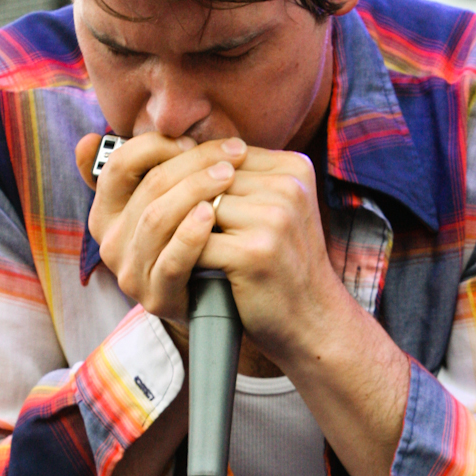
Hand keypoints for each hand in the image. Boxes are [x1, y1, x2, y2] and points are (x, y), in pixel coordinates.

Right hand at [75, 131, 246, 325]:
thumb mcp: (159, 202)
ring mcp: (130, 271)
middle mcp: (110, 242)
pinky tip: (211, 214)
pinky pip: (171, 261)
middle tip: (232, 152)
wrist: (206, 300)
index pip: (117, 165)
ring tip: (229, 175)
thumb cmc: (185, 239)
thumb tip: (88, 141)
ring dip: (197, 190)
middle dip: (193, 162)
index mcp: (105, 212)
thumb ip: (136, 170)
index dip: (155, 145)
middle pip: (148, 187)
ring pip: (157, 219)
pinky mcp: (155, 296)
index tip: (192, 140)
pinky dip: (191, 235)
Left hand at [193, 145, 346, 365]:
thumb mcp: (275, 211)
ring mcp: (275, 218)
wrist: (313, 320)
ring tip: (176, 247)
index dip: (195, 177)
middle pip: (208, 178)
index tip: (179, 200)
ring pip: (198, 207)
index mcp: (295, 168)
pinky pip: (198, 242)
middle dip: (184, 202)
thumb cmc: (284, 265)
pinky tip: (188, 268)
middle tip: (162, 226)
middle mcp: (289, 186)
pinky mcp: (255, 251)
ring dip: (182, 229)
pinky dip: (187, 256)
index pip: (224, 155)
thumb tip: (180, 157)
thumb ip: (242, 182)